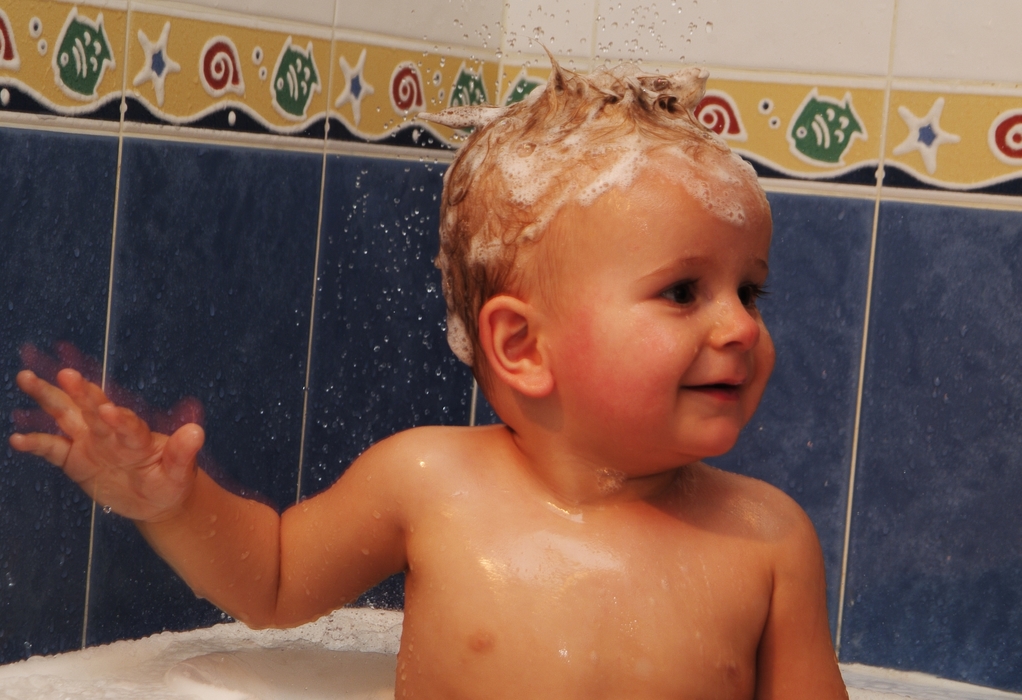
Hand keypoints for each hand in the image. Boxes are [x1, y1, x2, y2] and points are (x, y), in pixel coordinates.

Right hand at [9, 369, 204, 522]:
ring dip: (47, 397)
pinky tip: (17, 438)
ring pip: (66, 416)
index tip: (109, 410)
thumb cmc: (171, 480)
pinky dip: (35, 443)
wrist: (156, 498)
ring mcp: (90, 443)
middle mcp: (110, 432)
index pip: (127, 423)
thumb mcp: (181, 471)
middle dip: (79, 392)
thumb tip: (197, 431)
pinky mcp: (74, 459)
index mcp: (138, 435)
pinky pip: (52, 448)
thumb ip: (184, 452)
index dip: (118, 418)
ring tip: (27, 378)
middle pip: (92, 409)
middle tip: (67, 375)